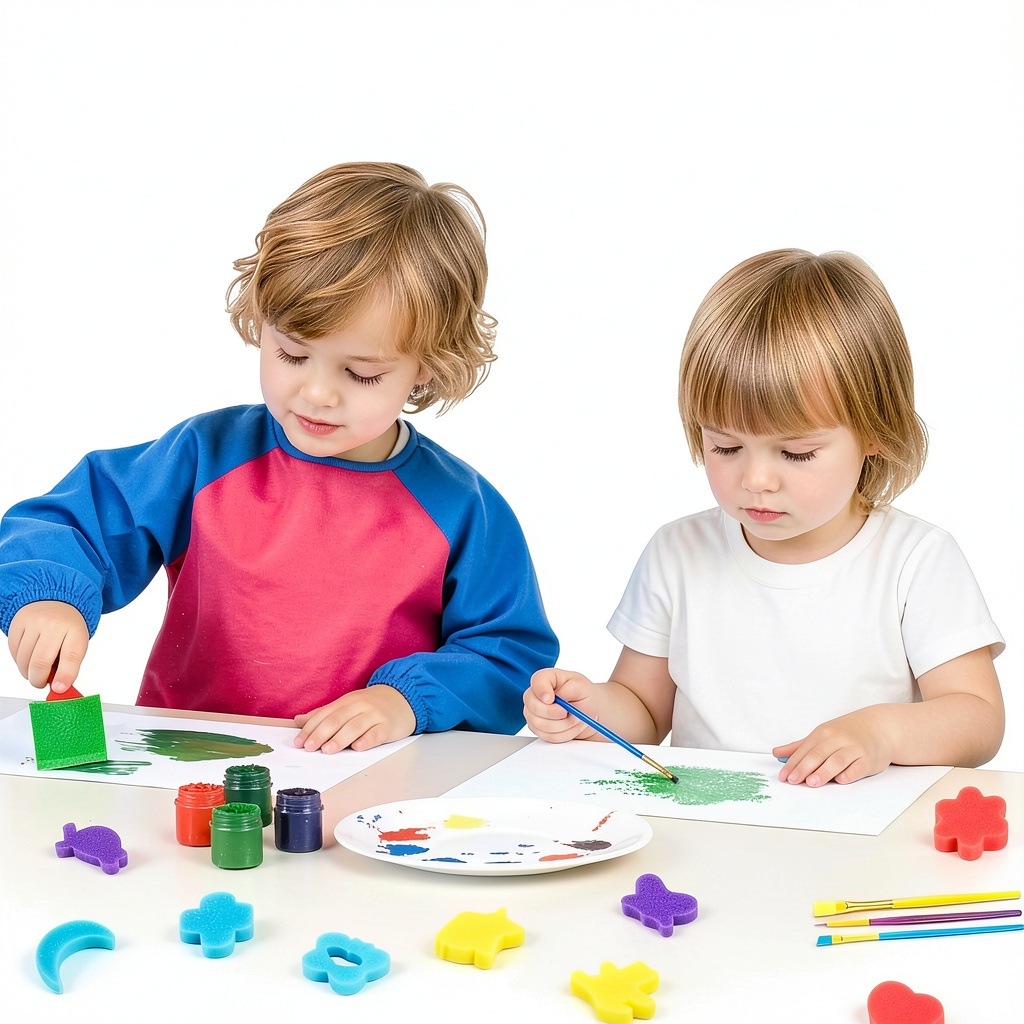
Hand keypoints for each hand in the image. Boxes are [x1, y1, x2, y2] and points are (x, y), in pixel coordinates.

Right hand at [7, 601, 89, 691]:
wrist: (57, 601)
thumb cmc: (68, 627)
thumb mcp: (77, 643)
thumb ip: (69, 666)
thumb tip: (58, 688)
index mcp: (75, 631)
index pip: (71, 657)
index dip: (65, 676)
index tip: (59, 689)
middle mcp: (54, 624)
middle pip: (41, 662)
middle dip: (39, 680)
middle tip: (41, 682)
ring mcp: (34, 622)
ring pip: (24, 660)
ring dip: (27, 673)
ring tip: (36, 670)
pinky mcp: (18, 622)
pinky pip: (13, 651)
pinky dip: (19, 661)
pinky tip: (28, 658)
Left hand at [293, 684, 415, 752]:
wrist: (404, 697)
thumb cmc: (371, 706)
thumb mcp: (347, 705)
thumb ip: (324, 714)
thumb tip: (298, 720)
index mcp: (346, 701)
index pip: (325, 714)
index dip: (311, 728)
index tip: (299, 742)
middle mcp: (359, 706)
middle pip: (338, 719)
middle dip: (322, 733)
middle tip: (310, 747)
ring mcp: (374, 715)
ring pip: (355, 726)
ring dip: (340, 738)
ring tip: (328, 750)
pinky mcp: (388, 726)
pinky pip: (376, 733)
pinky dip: (367, 740)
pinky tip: (358, 747)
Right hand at [523, 668, 600, 742]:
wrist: (589, 711)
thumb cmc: (584, 695)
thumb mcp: (582, 686)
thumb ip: (569, 689)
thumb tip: (557, 696)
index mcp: (546, 678)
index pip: (537, 681)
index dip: (542, 691)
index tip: (552, 699)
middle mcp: (535, 695)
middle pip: (534, 706)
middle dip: (555, 714)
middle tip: (569, 713)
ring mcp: (533, 712)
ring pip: (541, 724)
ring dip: (564, 725)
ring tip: (576, 719)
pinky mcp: (537, 728)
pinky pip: (547, 736)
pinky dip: (564, 734)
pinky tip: (571, 727)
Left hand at [773, 706, 893, 785]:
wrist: (879, 727)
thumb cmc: (847, 732)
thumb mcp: (822, 734)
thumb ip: (799, 746)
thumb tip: (777, 753)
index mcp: (824, 733)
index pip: (805, 750)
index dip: (793, 763)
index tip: (783, 776)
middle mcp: (838, 739)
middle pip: (818, 754)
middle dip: (804, 768)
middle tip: (793, 780)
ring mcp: (854, 749)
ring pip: (836, 761)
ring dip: (823, 772)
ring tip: (811, 782)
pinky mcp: (869, 759)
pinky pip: (857, 768)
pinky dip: (849, 774)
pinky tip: (840, 780)